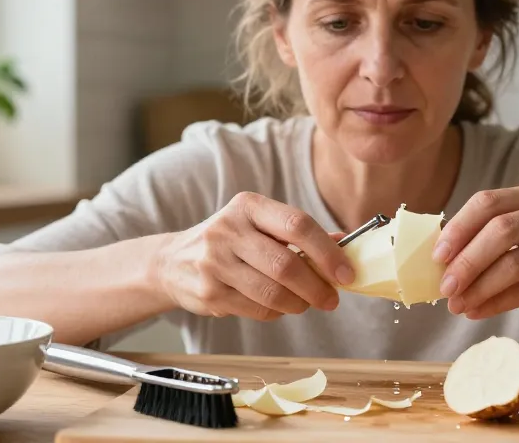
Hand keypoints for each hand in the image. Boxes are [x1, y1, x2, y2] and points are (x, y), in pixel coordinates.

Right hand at [153, 192, 354, 320]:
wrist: (171, 262)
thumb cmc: (230, 242)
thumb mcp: (259, 225)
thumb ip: (300, 233)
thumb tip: (346, 243)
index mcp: (248, 206)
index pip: (297, 224)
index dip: (328, 252)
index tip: (346, 273)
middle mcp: (228, 230)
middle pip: (286, 264)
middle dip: (317, 286)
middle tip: (332, 298)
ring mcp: (215, 263)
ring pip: (273, 293)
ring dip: (299, 303)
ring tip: (307, 303)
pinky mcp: (209, 293)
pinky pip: (257, 309)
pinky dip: (276, 312)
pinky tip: (278, 306)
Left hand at [432, 183, 518, 322]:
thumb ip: (488, 239)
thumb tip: (438, 261)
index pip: (489, 202)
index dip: (459, 227)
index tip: (436, 256)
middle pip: (501, 230)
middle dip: (467, 261)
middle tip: (444, 287)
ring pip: (514, 263)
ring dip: (479, 287)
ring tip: (457, 305)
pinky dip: (498, 302)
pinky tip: (478, 311)